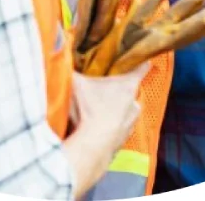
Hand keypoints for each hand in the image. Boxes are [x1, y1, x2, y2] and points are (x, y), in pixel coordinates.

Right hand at [63, 64, 149, 197]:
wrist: (93, 146)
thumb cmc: (90, 110)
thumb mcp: (76, 84)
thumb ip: (69, 70)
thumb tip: (60, 58)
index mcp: (128, 85)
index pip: (141, 69)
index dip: (141, 63)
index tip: (144, 59)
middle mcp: (134, 103)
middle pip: (131, 91)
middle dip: (120, 89)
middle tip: (106, 87)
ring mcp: (131, 124)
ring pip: (126, 111)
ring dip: (116, 109)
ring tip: (100, 108)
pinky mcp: (124, 140)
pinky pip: (120, 128)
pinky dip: (112, 126)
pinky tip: (98, 126)